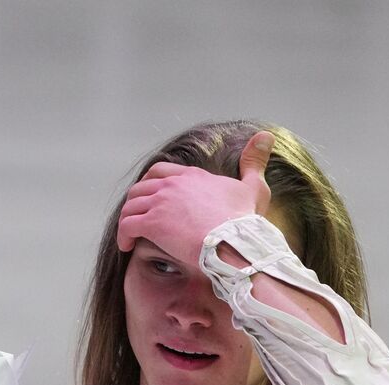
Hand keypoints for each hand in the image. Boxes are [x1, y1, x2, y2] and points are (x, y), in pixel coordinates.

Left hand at [116, 130, 274, 266]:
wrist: (234, 243)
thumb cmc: (244, 221)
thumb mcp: (253, 187)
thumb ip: (254, 162)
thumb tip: (265, 135)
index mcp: (192, 176)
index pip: (161, 172)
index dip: (151, 184)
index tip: (150, 199)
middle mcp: (173, 185)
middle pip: (141, 188)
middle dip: (135, 203)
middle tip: (136, 218)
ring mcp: (161, 203)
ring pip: (130, 206)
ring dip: (127, 219)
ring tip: (129, 235)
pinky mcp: (152, 223)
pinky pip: (127, 226)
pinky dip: (123, 236)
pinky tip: (126, 246)